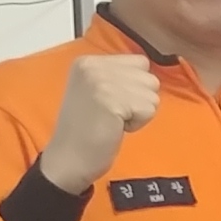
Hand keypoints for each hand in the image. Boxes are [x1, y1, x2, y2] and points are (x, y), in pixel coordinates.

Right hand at [41, 53, 161, 193]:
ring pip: (152, 94)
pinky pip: (148, 109)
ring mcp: (102, 81)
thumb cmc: (87, 130)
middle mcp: (94, 65)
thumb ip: (118, 77)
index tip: (113, 103)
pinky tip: (116, 128)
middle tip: (113, 114)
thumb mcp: (96, 90)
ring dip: (139, 112)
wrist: (68, 159)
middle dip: (139, 99)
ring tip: (114, 121)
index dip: (135, 86)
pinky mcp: (113, 100)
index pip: (140, 62)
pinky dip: (138, 123)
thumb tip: (150, 74)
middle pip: (149, 77)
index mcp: (88, 61)